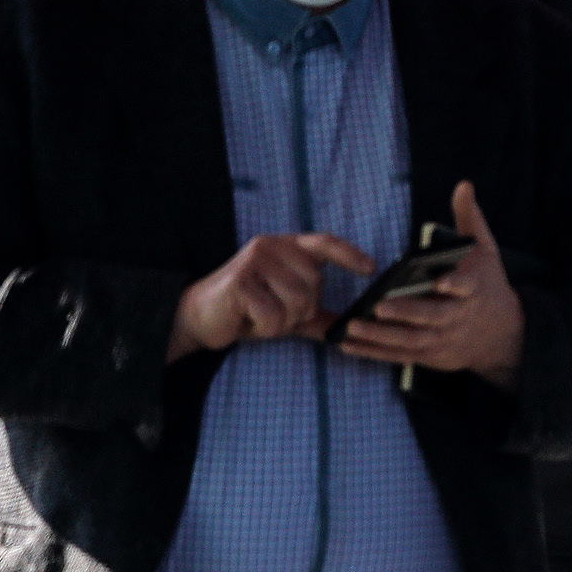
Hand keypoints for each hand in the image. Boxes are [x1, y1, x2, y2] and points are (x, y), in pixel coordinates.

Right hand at [170, 230, 372, 359]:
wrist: (199, 317)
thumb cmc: (245, 311)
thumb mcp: (286, 310)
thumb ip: (315, 314)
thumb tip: (349, 326)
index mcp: (285, 247)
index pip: (324, 243)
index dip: (349, 254)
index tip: (372, 269)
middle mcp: (271, 246)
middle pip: (314, 286)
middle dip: (299, 311)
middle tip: (271, 311)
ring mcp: (254, 261)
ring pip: (297, 302)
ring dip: (281, 321)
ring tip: (258, 315)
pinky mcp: (241, 281)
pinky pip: (275, 316)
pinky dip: (264, 328)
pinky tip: (246, 320)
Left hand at [335, 180, 524, 388]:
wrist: (503, 335)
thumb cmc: (488, 285)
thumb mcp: (486, 252)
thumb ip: (470, 219)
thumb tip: (464, 185)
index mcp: (473, 290)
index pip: (466, 287)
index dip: (454, 285)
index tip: (440, 280)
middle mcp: (458, 318)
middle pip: (432, 318)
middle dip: (407, 313)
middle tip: (379, 305)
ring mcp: (445, 340)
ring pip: (412, 340)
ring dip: (382, 336)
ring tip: (353, 325)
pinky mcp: (432, 356)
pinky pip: (401, 356)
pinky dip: (375, 353)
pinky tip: (349, 345)